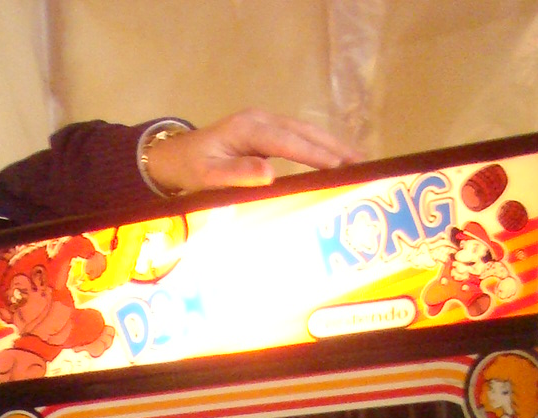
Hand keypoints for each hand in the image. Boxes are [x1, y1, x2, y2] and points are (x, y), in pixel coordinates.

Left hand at [144, 110, 361, 195]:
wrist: (176, 157)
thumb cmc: (192, 170)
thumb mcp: (208, 177)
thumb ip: (237, 174)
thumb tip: (269, 173)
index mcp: (248, 129)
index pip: (288, 141)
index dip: (314, 154)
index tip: (338, 166)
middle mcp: (260, 120)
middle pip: (303, 131)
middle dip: (333, 146)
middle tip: (361, 162)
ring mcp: (265, 123)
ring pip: (305, 131)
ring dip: (331, 145)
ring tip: (357, 160)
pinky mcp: (267, 131)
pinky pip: (298, 137)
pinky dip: (319, 146)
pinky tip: (335, 158)